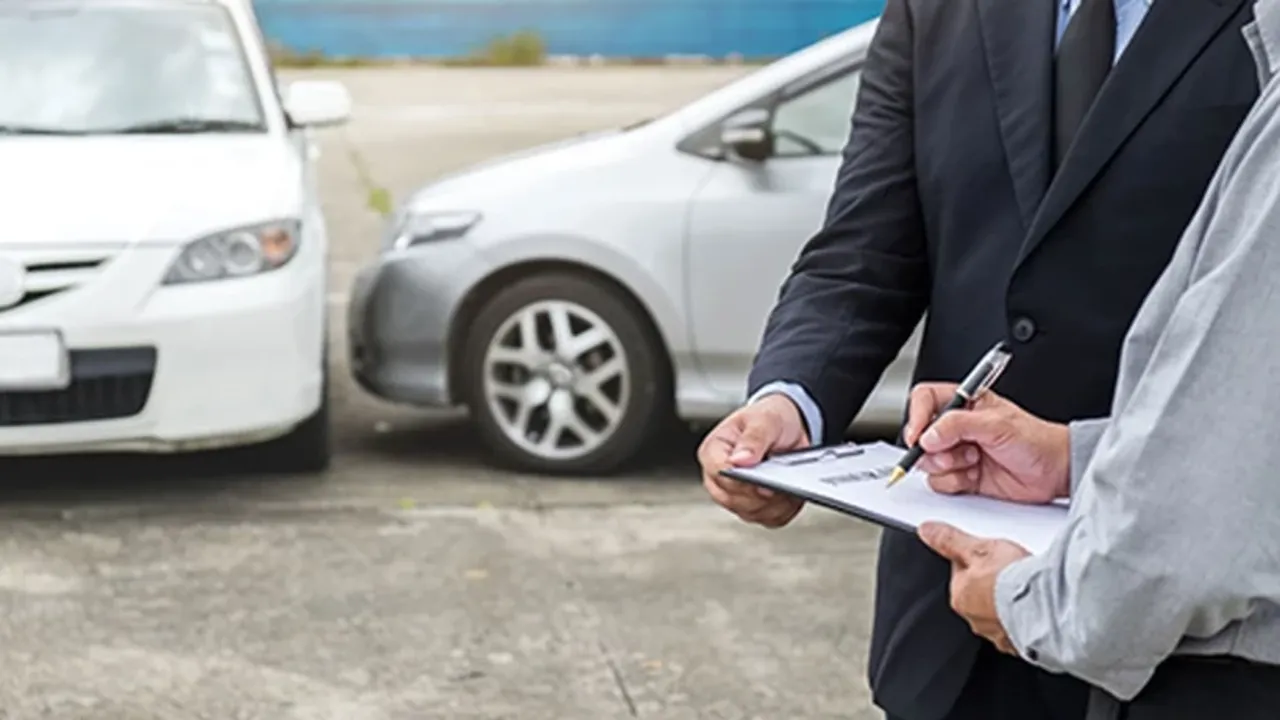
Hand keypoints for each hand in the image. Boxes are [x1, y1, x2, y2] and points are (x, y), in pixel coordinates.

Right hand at [698, 393, 809, 527]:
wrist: (788, 427)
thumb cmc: (769, 420)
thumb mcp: (764, 419)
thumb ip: (753, 438)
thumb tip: (740, 461)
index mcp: (713, 451)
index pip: (719, 473)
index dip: (740, 480)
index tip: (762, 482)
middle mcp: (719, 477)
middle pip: (733, 499)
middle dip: (760, 494)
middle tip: (781, 483)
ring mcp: (736, 495)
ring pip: (751, 513)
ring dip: (775, 503)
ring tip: (790, 485)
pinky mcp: (755, 507)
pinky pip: (769, 519)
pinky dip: (784, 510)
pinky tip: (793, 495)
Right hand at [903, 383, 1070, 503]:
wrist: (1054, 471)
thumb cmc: (1036, 440)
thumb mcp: (997, 425)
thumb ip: (958, 425)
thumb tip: (929, 435)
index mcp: (963, 403)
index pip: (924, 400)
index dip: (916, 417)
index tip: (918, 437)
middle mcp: (956, 427)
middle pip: (920, 436)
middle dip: (934, 450)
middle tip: (958, 452)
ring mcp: (957, 452)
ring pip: (928, 462)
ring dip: (949, 467)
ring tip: (974, 461)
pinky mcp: (961, 475)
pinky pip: (940, 482)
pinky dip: (956, 483)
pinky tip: (976, 476)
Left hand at [918, 521, 1029, 653]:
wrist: (1043, 607)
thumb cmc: (1010, 580)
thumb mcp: (977, 549)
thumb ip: (949, 540)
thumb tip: (926, 531)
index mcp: (959, 598)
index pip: (961, 574)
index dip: (975, 560)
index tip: (988, 555)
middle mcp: (974, 620)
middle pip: (979, 594)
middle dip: (991, 583)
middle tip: (1009, 568)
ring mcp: (998, 634)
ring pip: (999, 612)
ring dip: (1007, 602)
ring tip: (1024, 586)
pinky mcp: (1020, 643)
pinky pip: (1019, 627)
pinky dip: (1024, 618)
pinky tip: (1035, 606)